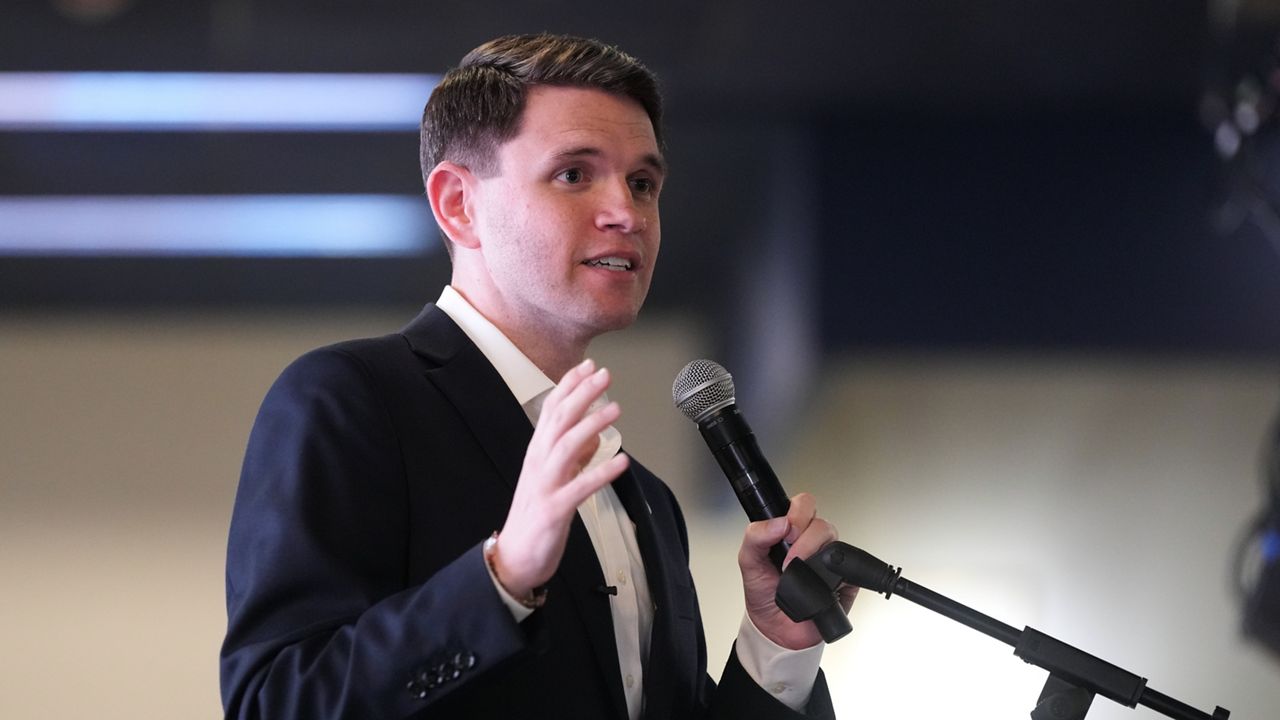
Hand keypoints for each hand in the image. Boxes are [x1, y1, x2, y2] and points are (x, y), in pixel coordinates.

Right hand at [491, 359, 629, 598]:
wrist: (514, 557)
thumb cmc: (535, 516)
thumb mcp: (555, 479)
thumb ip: (574, 456)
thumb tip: (596, 437)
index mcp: (537, 453)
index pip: (551, 410)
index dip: (569, 386)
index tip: (588, 365)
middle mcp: (538, 463)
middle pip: (559, 420)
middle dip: (582, 394)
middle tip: (604, 374)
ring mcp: (545, 485)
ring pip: (567, 446)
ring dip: (592, 425)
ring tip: (616, 410)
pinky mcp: (554, 509)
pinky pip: (580, 487)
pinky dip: (601, 472)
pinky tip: (621, 462)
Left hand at [738, 493, 857, 649]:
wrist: (776, 631)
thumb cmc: (764, 596)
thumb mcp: (748, 562)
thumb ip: (755, 537)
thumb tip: (778, 522)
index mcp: (791, 532)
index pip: (803, 505)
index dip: (797, 513)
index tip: (786, 531)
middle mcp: (813, 542)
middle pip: (821, 522)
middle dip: (805, 537)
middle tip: (791, 556)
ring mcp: (830, 560)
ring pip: (835, 540)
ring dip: (815, 553)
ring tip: (799, 571)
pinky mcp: (846, 579)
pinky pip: (851, 567)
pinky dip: (837, 573)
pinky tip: (821, 583)